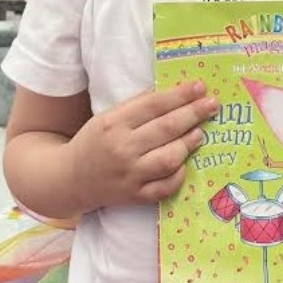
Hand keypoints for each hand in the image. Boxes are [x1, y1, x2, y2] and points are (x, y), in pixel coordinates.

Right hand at [65, 82, 215, 210]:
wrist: (70, 179)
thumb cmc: (93, 143)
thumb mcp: (106, 118)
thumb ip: (136, 106)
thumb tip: (171, 92)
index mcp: (112, 124)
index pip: (153, 105)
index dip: (180, 95)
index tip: (200, 87)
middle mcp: (121, 149)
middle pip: (166, 128)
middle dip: (193, 114)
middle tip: (212, 104)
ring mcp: (130, 175)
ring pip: (170, 158)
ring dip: (189, 143)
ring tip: (199, 133)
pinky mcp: (136, 196)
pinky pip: (166, 186)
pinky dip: (179, 174)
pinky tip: (184, 162)